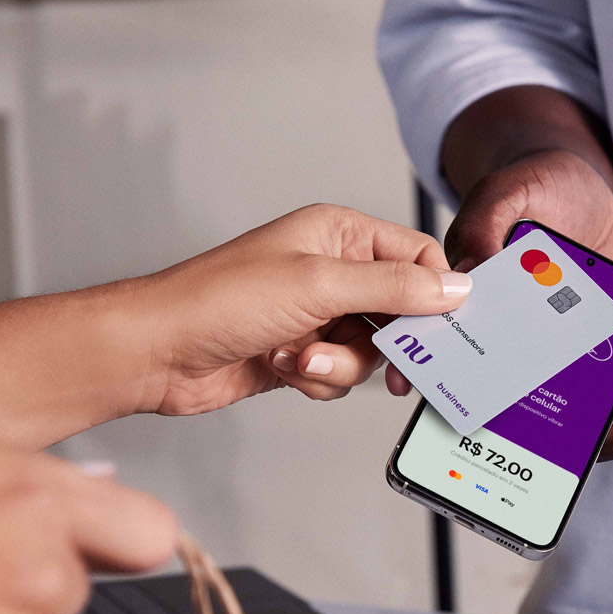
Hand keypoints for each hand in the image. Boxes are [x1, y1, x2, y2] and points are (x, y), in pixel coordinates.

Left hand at [130, 204, 470, 411]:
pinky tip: (284, 368)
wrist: (158, 351)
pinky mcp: (301, 352)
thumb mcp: (319, 286)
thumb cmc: (219, 300)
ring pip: (369, 350)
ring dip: (340, 364)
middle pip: (400, 310)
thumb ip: (393, 288)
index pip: (415, 256)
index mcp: (338, 234)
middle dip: (387, 341)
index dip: (435, 292)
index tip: (445, 328)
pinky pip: (340, 374)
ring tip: (301, 358)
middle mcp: (330, 270)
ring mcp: (315, 313)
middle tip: (394, 366)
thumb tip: (454, 289)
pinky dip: (319, 379)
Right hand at [401, 148, 612, 459]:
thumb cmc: (529, 196)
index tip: (558, 415)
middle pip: (585, 437)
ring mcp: (595, 362)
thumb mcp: (502, 193)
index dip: (523, 433)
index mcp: (497, 353)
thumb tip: (473, 269)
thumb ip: (481, 225)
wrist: (573, 189)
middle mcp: (547, 372)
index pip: (497, 413)